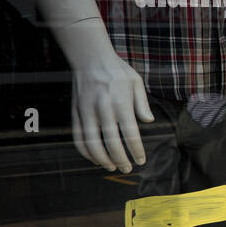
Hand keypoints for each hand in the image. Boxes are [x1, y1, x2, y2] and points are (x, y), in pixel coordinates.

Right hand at [71, 55, 153, 172]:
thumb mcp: (136, 82)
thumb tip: (149, 121)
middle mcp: (102, 110)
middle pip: (111, 143)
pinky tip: (95, 158)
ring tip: (112, 167)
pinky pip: (78, 137)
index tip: (142, 160)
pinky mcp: (76, 113)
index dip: (136, 151)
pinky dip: (85, 151)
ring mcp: (86, 112)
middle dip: (120, 160)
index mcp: (120, 103)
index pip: (130, 134)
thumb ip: (142, 104)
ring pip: (92, 144)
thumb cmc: (117, 71)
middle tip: (128, 169)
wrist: (89, 58)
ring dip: (102, 159)